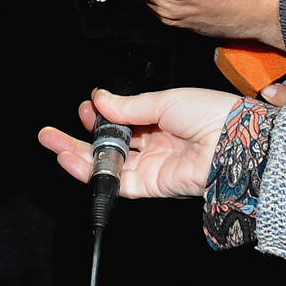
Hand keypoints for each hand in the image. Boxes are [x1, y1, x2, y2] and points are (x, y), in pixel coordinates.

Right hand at [39, 86, 241, 199]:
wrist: (234, 142)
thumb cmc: (212, 114)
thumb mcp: (164, 100)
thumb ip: (128, 106)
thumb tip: (100, 99)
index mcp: (161, 120)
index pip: (121, 122)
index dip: (100, 117)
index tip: (86, 108)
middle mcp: (155, 144)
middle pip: (109, 146)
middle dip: (78, 139)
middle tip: (51, 134)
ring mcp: (152, 166)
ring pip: (108, 166)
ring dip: (78, 156)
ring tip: (54, 145)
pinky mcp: (152, 186)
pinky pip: (117, 183)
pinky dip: (93, 173)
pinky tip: (73, 160)